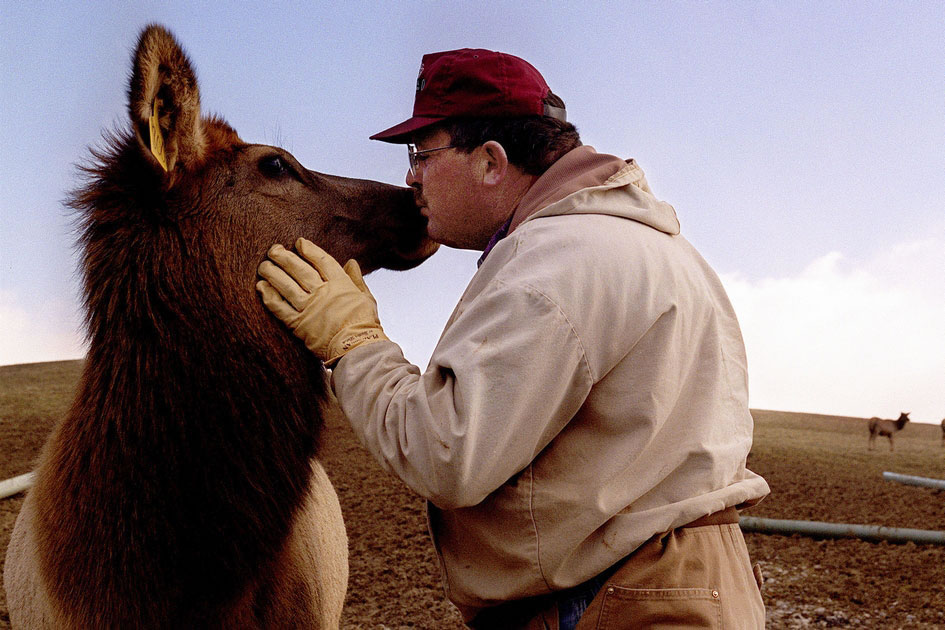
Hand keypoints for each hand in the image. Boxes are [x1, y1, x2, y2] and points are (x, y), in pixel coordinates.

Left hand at [256, 238, 387, 364]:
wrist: (358, 348)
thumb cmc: (365, 324)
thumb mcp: (366, 298)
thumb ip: (357, 279)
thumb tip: (351, 262)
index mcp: (341, 284)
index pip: (322, 261)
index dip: (310, 250)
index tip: (299, 242)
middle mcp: (323, 293)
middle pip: (300, 270)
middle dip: (285, 257)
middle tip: (273, 249)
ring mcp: (309, 308)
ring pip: (286, 286)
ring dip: (273, 274)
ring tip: (263, 266)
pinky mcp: (299, 324)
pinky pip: (280, 308)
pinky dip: (269, 296)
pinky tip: (261, 287)